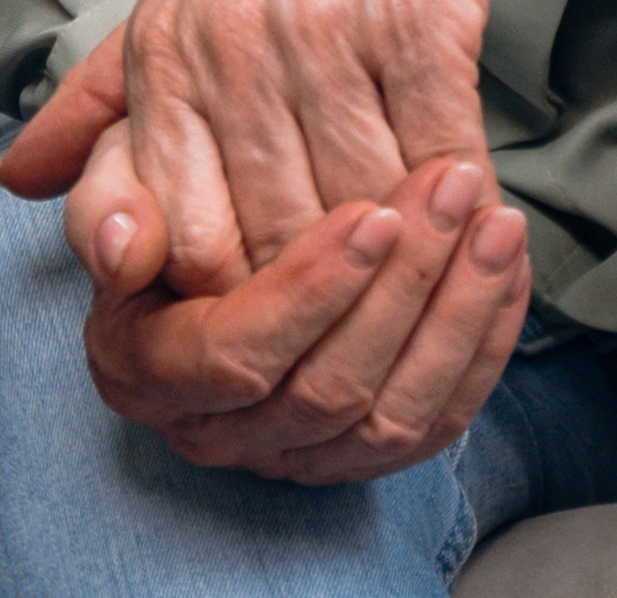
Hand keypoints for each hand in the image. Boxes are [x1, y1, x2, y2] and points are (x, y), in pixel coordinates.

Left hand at [0, 0, 567, 463]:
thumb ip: (101, 98)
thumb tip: (18, 187)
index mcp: (165, 48)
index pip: (176, 237)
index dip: (225, 302)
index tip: (273, 320)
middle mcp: (232, 43)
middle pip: (270, 243)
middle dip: (319, 297)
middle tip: (365, 325)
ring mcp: (326, 30)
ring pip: (357, 212)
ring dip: (398, 259)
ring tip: (426, 277)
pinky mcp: (421, 15)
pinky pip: (435, 155)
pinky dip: (455, 201)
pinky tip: (470, 212)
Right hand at [59, 158, 536, 484]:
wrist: (222, 211)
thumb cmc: (171, 178)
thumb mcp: (124, 164)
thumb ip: (108, 193)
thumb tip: (120, 247)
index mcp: (143, 369)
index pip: (234, 353)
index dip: (308, 291)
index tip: (372, 212)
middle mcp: (215, 430)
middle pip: (327, 389)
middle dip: (403, 288)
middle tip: (453, 190)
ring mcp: (293, 452)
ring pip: (393, 415)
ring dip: (457, 315)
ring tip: (497, 221)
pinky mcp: (363, 453)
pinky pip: (440, 421)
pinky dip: (484, 346)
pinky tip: (508, 270)